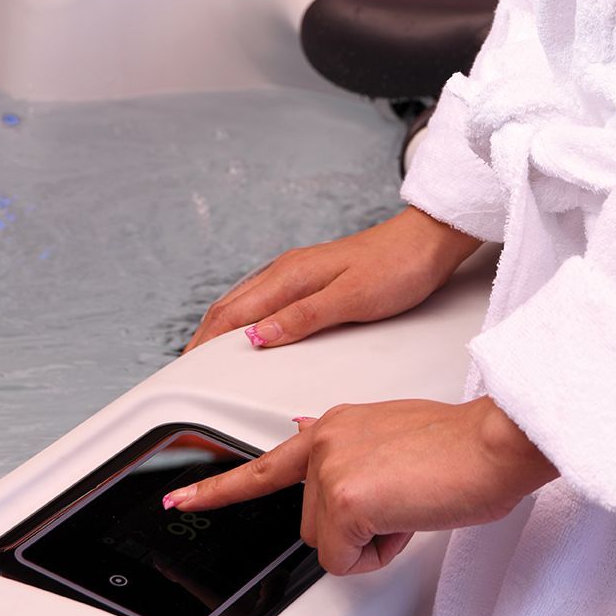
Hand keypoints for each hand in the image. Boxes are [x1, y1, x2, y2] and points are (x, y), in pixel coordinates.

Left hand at [162, 398, 556, 574]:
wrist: (493, 443)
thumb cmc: (460, 447)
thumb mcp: (392, 437)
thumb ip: (347, 449)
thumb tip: (300, 434)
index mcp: (335, 425)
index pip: (266, 463)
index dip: (220, 488)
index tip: (182, 499)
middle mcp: (324, 439)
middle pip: (310, 524)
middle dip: (354, 531)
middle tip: (401, 504)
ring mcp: (330, 467)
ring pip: (328, 544)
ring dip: (371, 541)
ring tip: (410, 504)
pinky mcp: (344, 499)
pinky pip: (346, 560)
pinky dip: (380, 554)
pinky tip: (408, 516)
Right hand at [185, 207, 480, 351]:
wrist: (428, 244)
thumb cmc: (398, 268)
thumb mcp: (351, 299)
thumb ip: (302, 318)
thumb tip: (256, 338)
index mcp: (290, 277)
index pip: (232, 314)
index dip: (205, 344)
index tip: (187, 371)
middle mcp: (288, 271)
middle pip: (231, 307)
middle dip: (205, 338)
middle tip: (188, 371)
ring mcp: (299, 273)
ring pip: (247, 303)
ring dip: (224, 329)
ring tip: (210, 358)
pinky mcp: (314, 278)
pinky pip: (267, 301)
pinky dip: (248, 321)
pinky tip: (253, 335)